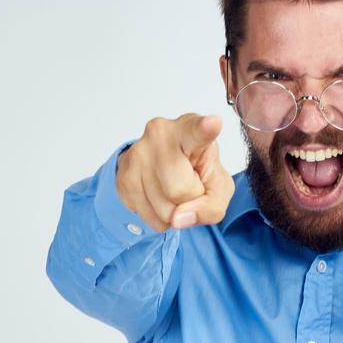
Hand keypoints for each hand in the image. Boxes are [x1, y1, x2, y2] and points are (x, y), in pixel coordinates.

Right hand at [115, 113, 234, 231]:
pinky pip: (149, 217)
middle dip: (190, 200)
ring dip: (175, 212)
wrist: (161, 167)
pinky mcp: (124, 176)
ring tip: (173, 191)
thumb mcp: (218, 186)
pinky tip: (160, 199)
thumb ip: (212, 206)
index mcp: (190, 129)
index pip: (197, 130)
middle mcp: (161, 134)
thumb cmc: (197, 170)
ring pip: (164, 209)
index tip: (213, 123)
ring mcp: (138, 154)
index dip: (204, 128)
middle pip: (180, 190)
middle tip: (189, 185)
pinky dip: (160, 218)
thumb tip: (178, 219)